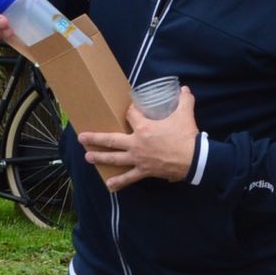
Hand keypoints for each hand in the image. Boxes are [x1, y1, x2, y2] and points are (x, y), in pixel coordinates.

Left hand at [77, 86, 201, 188]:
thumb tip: (185, 89)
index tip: (130, 108)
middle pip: (111, 139)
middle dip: (95, 138)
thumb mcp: (185, 114)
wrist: (194, 159)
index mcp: (144, 128)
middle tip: (82, 137)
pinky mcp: (144, 170)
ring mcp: (138, 159)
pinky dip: (119, 182)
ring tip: (88, 157)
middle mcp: (136, 143)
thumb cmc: (186, 136)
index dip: (130, 110)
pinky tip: (109, 185)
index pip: (130, 115)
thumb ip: (184, 100)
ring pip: (115, 158)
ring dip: (100, 157)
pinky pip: (129, 178)